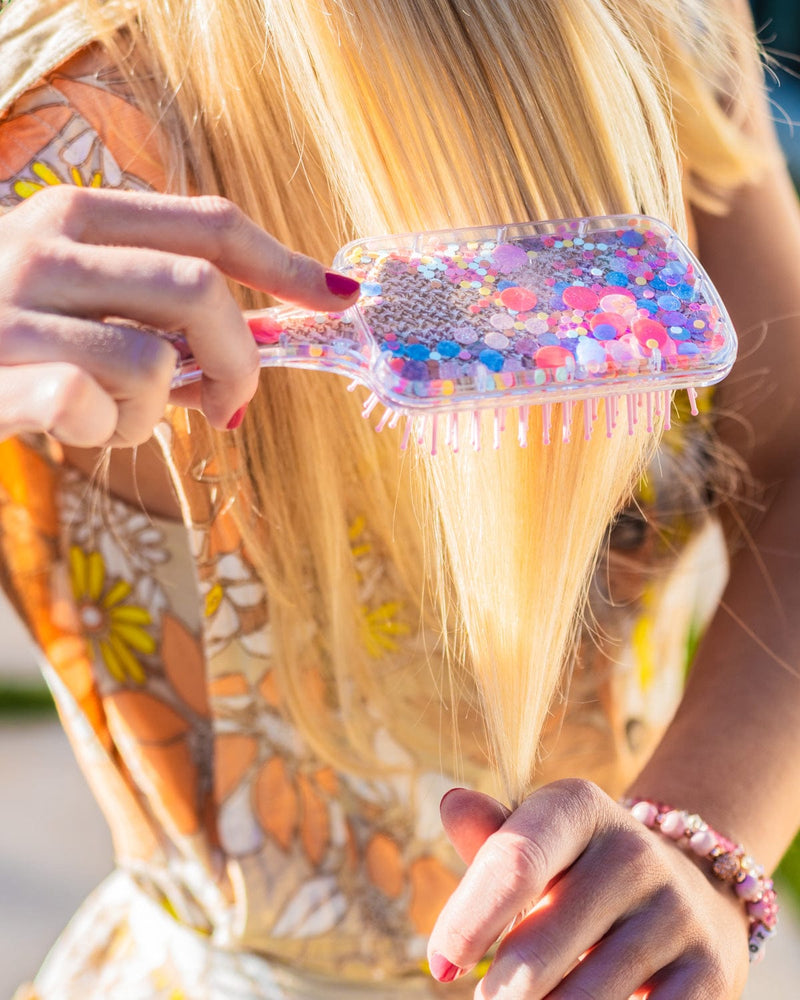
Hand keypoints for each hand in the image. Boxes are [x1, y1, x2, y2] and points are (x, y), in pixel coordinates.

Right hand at [0, 186, 358, 446]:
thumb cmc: (9, 330)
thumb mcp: (75, 291)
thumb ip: (155, 300)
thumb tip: (262, 333)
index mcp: (77, 215)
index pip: (208, 223)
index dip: (284, 262)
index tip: (338, 297)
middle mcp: (44, 248)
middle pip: (200, 290)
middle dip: (239, 358)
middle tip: (229, 402)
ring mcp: (11, 312)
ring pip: (151, 362)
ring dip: (155, 409)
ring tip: (117, 416)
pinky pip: (87, 406)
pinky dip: (104, 431)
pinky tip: (76, 428)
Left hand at [428, 781, 750, 998]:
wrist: (687, 892)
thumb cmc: (579, 873)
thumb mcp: (538, 845)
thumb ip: (492, 839)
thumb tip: (452, 805)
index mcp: (578, 807)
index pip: (515, 862)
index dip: (470, 920)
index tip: (440, 965)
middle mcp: (633, 850)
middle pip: (539, 949)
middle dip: (501, 993)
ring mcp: (677, 910)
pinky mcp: (711, 968)